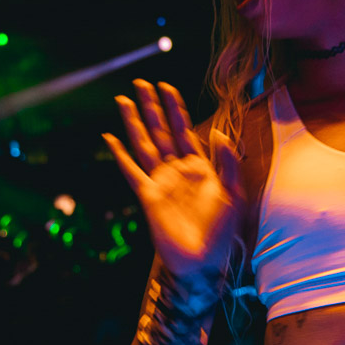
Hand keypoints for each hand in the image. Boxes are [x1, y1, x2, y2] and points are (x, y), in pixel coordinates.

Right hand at [103, 80, 243, 276]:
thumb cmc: (222, 232)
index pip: (184, 130)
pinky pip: (131, 171)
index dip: (175, 108)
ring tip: (123, 100)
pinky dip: (120, 155)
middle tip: (140, 83)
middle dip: (151, 107)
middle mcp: (177, 170)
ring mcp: (161, 182)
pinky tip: (110, 139)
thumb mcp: (234, 193)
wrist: (204, 261)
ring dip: (134, 123)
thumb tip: (217, 131)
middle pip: (161, 131)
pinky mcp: (148, 196)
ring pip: (144, 145)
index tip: (166, 87)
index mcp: (200, 167)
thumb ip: (228, 162)